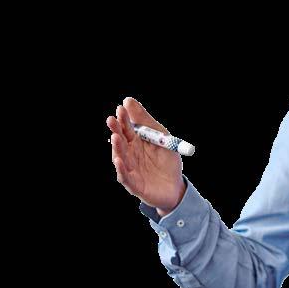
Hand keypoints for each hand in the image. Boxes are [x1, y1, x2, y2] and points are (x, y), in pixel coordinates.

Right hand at [107, 97, 185, 214]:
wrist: (175, 187)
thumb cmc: (166, 161)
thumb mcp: (160, 137)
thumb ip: (146, 121)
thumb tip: (128, 100)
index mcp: (135, 142)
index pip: (126, 128)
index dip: (123, 119)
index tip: (121, 108)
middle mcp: (129, 155)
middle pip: (120, 142)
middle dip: (116, 130)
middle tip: (112, 120)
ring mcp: (130, 169)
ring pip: (120, 158)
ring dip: (117, 148)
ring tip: (116, 137)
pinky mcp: (134, 185)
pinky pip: (125, 177)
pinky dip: (121, 169)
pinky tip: (119, 160)